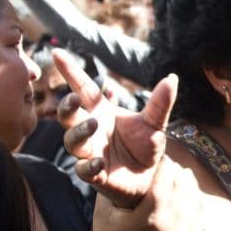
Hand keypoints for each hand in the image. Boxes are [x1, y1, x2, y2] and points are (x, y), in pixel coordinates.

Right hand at [55, 49, 175, 207]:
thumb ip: (160, 103)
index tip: (58, 53)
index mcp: (102, 112)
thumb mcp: (155, 123)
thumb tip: (172, 78)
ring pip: (73, 141)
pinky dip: (89, 166)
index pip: (83, 88)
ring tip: (93, 125)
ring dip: (79, 132)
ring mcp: (91, 152)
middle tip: (74, 99)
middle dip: (67, 107)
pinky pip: (85, 170)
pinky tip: (99, 163)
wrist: (150, 178)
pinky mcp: (96, 175)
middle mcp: (92, 130)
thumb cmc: (146, 146)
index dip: (71, 72)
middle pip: (69, 115)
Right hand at [89, 154, 206, 230]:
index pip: (165, 181)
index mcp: (149, 218)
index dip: (165, 166)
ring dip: (189, 185)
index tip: (162, 157)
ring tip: (182, 174)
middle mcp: (169, 228)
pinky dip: (195, 202)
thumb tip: (116, 160)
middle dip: (179, 173)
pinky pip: (198, 216)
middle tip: (172, 163)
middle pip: (183, 188)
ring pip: (194, 201)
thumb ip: (114, 185)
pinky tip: (188, 193)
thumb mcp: (104, 210)